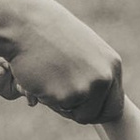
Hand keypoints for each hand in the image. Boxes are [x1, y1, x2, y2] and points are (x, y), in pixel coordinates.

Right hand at [3, 0, 123, 124]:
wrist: (25, 23)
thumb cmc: (50, 33)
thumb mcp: (84, 49)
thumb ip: (96, 72)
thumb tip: (100, 97)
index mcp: (112, 65)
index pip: (114, 107)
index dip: (97, 110)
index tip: (84, 107)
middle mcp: (104, 78)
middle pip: (96, 116)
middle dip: (78, 111)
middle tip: (61, 92)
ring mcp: (86, 88)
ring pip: (75, 114)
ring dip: (60, 102)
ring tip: (50, 75)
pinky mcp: (65, 95)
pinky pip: (54, 107)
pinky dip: (45, 96)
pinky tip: (40, 74)